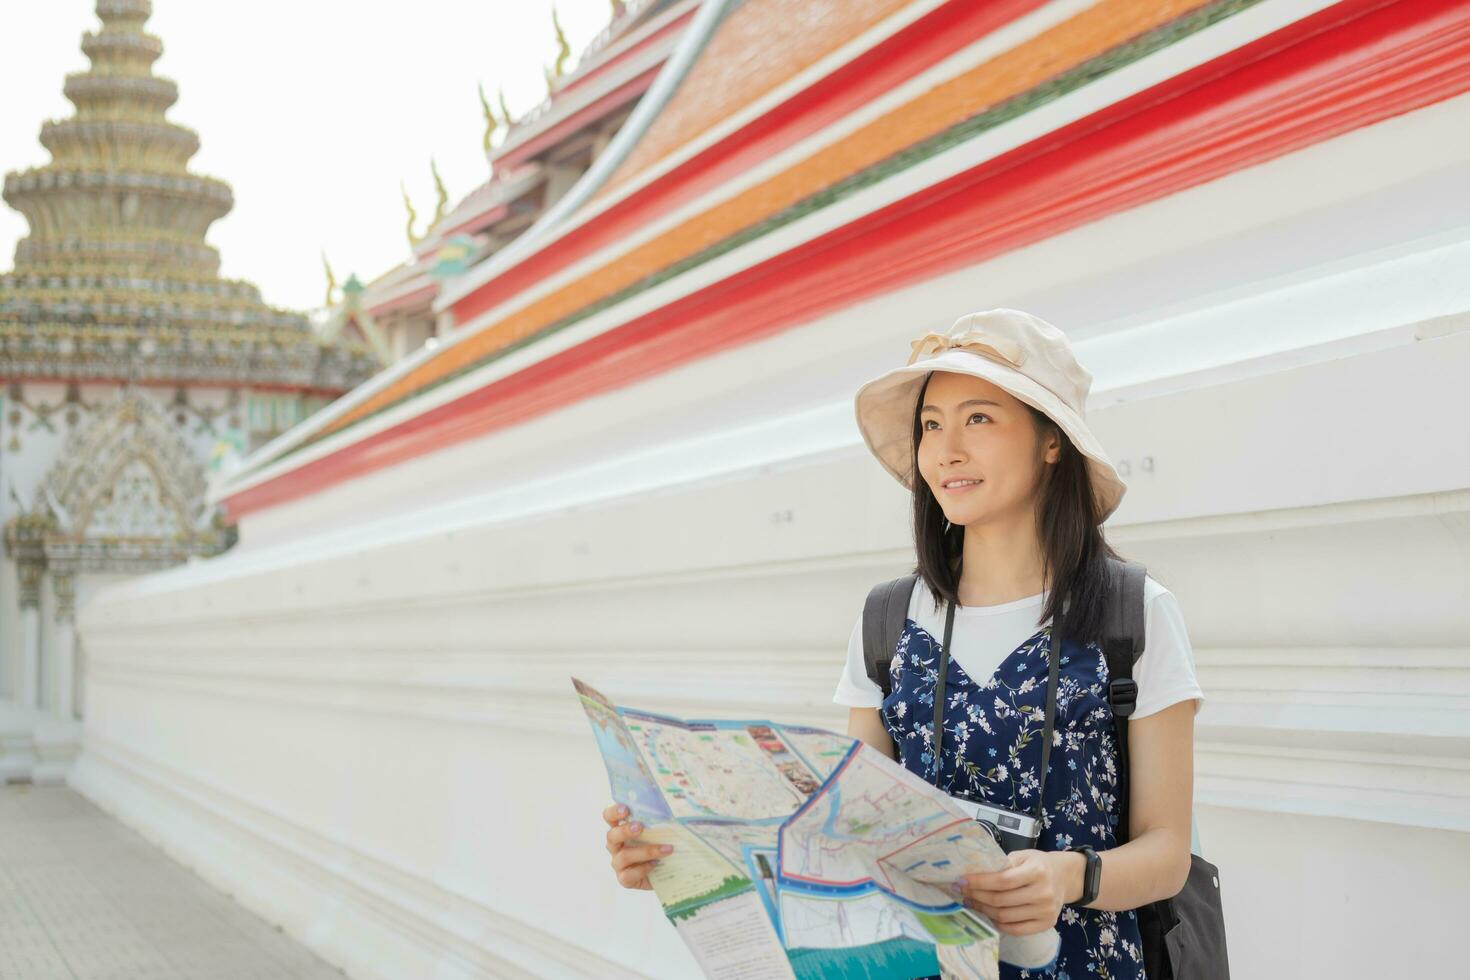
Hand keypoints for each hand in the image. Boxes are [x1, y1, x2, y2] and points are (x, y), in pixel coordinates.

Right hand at [602, 802, 673, 889]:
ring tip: (666, 849)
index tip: (626, 809)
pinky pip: (629, 874)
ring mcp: (618, 863)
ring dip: (646, 851)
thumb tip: (672, 811)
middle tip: (639, 827)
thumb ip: (659, 820)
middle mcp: (616, 846)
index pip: (609, 817)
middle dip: (625, 830)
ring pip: (624, 856)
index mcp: (621, 829)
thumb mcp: (660, 830)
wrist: (667, 872)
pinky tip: (656, 864)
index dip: (614, 812)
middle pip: (612, 835)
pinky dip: (644, 868)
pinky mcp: (624, 879)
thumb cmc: (660, 845)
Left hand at [952, 849, 1081, 935]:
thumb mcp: (1023, 856)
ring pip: (1005, 916)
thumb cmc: (1039, 865)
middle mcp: (1043, 893)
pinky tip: (989, 915)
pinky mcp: (1046, 924)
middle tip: (962, 892)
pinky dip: (998, 924)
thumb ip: (1002, 864)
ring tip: (972, 903)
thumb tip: (973, 874)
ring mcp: (1046, 911)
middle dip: (977, 897)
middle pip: (1001, 900)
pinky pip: (1016, 929)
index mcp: (1037, 871)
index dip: (979, 882)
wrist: (1064, 877)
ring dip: (983, 910)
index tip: (961, 881)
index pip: (1002, 880)